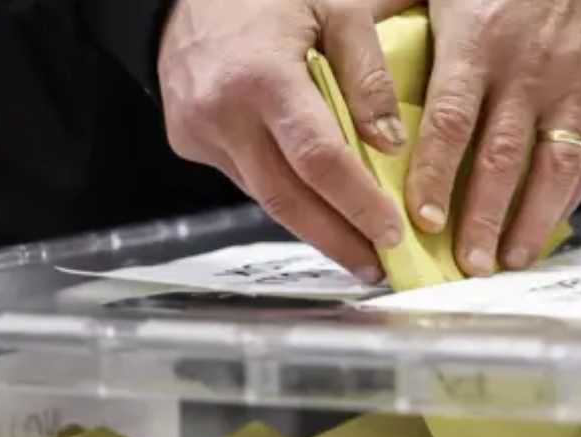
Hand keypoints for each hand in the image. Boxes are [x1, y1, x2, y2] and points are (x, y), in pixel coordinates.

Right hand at [157, 0, 415, 282]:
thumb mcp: (336, 9)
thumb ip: (368, 75)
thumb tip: (390, 143)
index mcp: (262, 77)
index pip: (317, 159)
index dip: (357, 202)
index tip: (391, 232)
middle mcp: (222, 113)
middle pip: (286, 198)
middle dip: (336, 240)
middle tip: (378, 267)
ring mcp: (198, 132)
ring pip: (265, 197)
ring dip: (314, 228)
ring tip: (358, 250)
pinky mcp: (188, 142)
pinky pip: (247, 180)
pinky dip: (286, 197)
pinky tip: (318, 211)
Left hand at [407, 0, 580, 274]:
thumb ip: (390, 20)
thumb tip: (336, 66)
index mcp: (478, 41)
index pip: (451, 122)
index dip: (435, 175)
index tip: (420, 219)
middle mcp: (527, 70)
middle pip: (502, 158)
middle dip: (483, 218)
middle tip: (468, 264)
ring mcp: (572, 84)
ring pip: (554, 166)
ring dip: (532, 220)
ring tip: (511, 260)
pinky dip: (573, 194)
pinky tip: (550, 224)